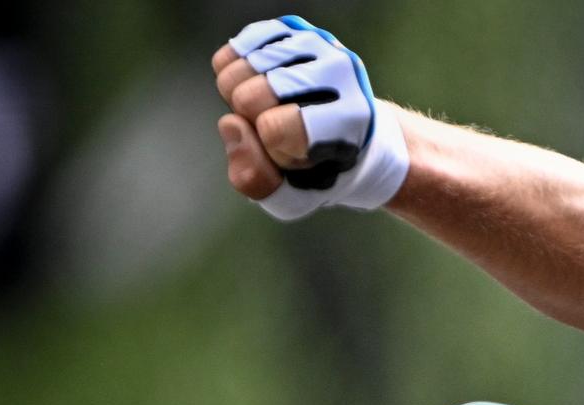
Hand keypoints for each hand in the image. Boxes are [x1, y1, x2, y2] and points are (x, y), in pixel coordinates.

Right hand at [211, 16, 408, 220]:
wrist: (349, 131)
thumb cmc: (320, 169)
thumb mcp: (294, 197)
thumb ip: (257, 180)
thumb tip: (231, 124)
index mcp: (352, 118)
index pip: (274, 129)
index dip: (273, 150)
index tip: (298, 154)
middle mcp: (341, 72)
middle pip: (247, 97)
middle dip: (252, 123)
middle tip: (282, 129)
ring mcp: (317, 43)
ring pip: (235, 70)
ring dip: (239, 97)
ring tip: (271, 108)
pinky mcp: (292, 28)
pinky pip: (232, 51)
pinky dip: (234, 74)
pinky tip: (259, 86)